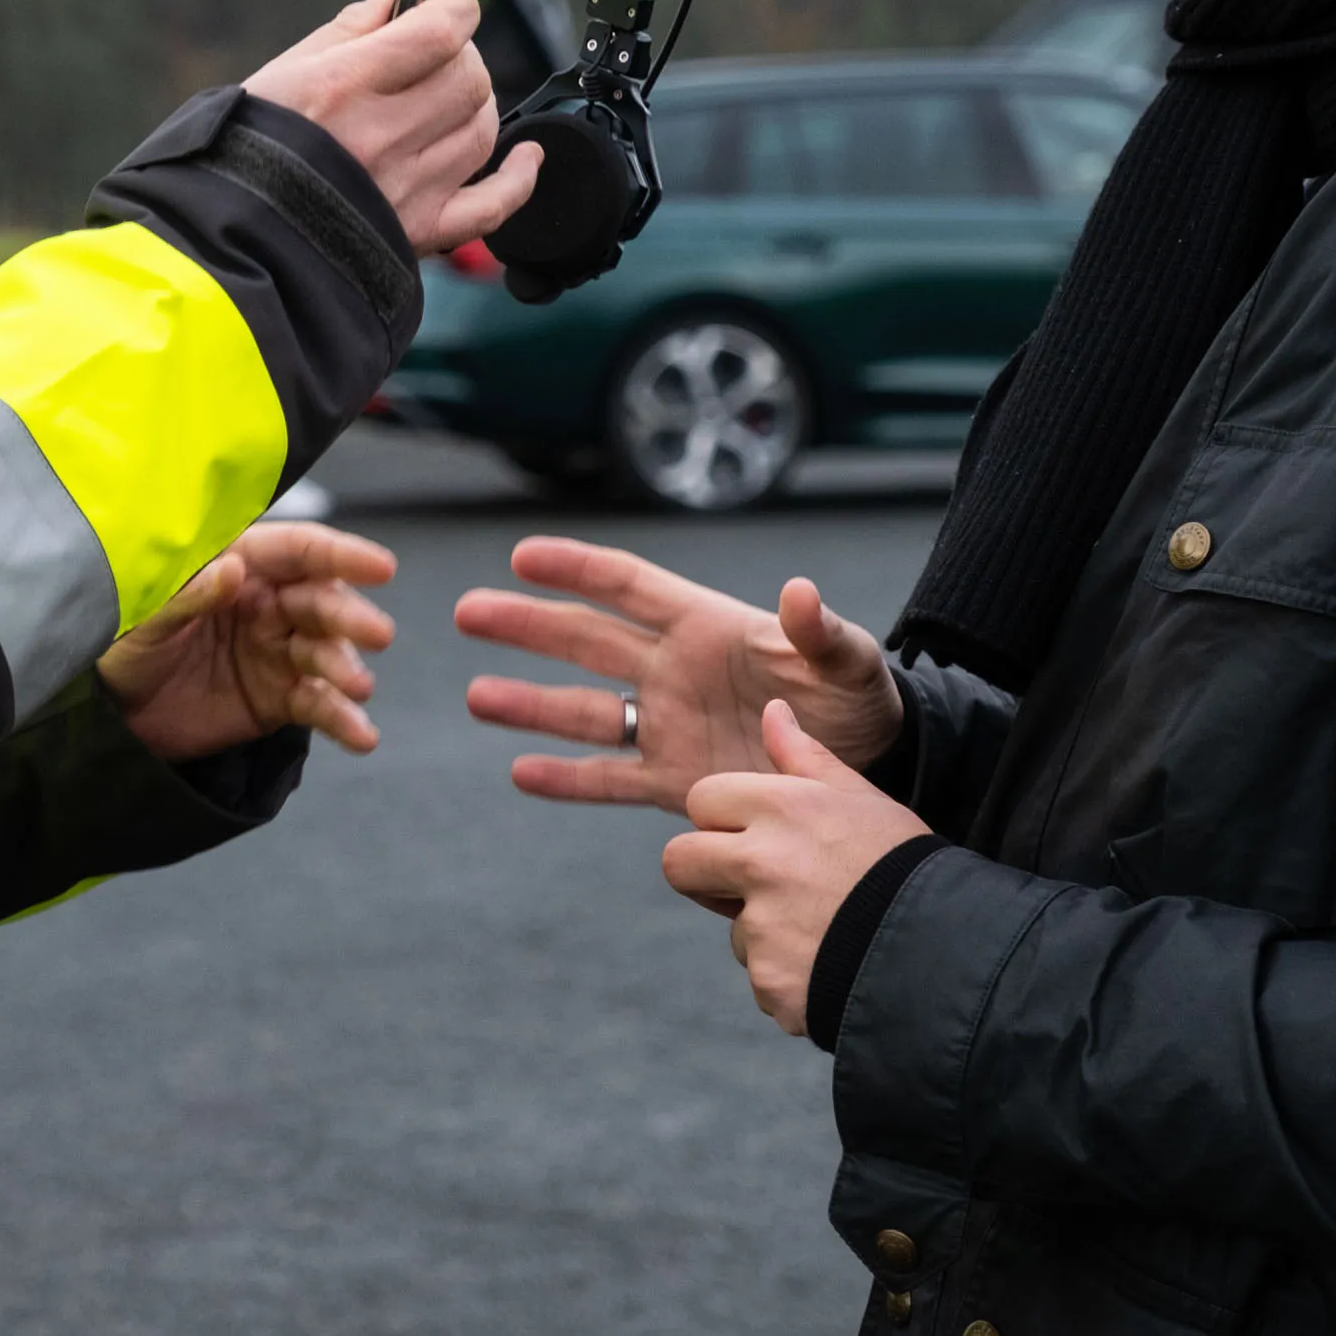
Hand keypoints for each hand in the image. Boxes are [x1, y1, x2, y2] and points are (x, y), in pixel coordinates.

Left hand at [97, 521, 398, 759]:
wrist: (114, 717)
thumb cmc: (123, 649)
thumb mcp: (143, 620)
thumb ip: (187, 595)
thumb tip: (234, 569)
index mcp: (238, 567)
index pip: (297, 551)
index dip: (341, 554)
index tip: (381, 567)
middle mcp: (268, 604)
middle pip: (322, 601)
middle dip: (351, 616)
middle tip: (377, 634)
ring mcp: (278, 652)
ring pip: (327, 653)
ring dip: (348, 668)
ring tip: (357, 689)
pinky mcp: (280, 699)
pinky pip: (319, 704)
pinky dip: (343, 720)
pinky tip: (363, 736)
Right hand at [242, 0, 543, 256]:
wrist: (235, 228)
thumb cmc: (255, 144)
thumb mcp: (292, 65)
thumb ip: (359, 23)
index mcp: (346, 85)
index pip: (441, 30)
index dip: (456, 9)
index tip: (449, 8)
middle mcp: (382, 136)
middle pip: (469, 78)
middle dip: (461, 57)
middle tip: (434, 60)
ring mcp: (407, 187)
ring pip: (483, 129)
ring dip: (475, 104)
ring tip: (447, 101)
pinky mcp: (421, 232)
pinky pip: (493, 205)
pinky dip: (520, 178)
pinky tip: (527, 155)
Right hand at [455, 537, 903, 812]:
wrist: (869, 765)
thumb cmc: (860, 699)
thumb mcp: (850, 662)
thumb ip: (820, 632)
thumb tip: (799, 592)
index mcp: (706, 627)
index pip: (629, 587)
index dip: (577, 569)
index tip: (522, 556)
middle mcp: (673, 671)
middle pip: (585, 640)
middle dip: (527, 625)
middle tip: (467, 612)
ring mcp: (668, 725)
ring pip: (584, 710)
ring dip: (529, 703)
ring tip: (476, 696)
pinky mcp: (674, 780)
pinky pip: (609, 778)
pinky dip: (567, 778)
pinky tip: (521, 772)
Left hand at [663, 702, 933, 1033]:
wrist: (950, 951)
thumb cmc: (906, 867)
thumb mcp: (862, 800)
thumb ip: (806, 758)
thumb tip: (771, 710)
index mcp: (782, 807)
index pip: (701, 800)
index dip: (723, 820)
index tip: (755, 835)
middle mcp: (762, 861)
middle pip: (679, 862)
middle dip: (706, 875)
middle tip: (761, 887)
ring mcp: (762, 926)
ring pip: (731, 926)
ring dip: (765, 933)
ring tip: (827, 930)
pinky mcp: (770, 980)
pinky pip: (760, 976)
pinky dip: (789, 978)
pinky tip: (833, 966)